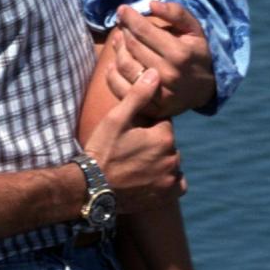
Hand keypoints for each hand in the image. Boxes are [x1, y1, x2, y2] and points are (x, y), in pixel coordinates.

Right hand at [84, 68, 185, 211]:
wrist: (90, 188)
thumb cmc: (102, 150)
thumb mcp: (116, 119)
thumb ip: (138, 96)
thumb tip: (155, 73)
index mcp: (164, 137)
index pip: (164, 124)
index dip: (148, 127)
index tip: (132, 133)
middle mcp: (172, 158)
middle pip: (168, 144)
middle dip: (155, 144)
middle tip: (131, 151)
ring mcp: (170, 179)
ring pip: (172, 163)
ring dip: (161, 162)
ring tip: (138, 166)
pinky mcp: (166, 196)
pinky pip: (178, 185)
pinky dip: (169, 181)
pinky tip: (152, 178)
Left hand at [106, 2, 215, 116]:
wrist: (206, 88)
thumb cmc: (197, 53)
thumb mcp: (195, 30)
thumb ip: (176, 13)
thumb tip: (151, 4)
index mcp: (179, 53)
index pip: (144, 31)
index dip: (130, 17)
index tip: (122, 9)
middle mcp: (168, 74)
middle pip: (133, 47)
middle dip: (124, 31)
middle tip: (121, 24)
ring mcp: (159, 93)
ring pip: (125, 67)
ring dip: (117, 50)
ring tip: (118, 40)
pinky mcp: (151, 108)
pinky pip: (122, 90)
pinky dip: (112, 76)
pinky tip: (113, 63)